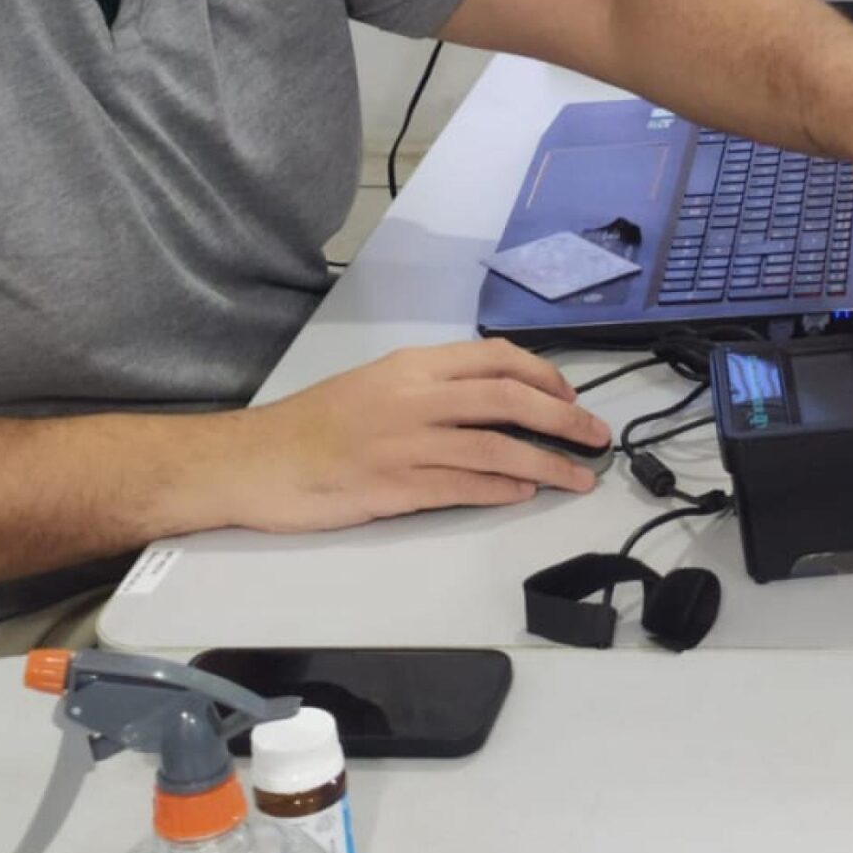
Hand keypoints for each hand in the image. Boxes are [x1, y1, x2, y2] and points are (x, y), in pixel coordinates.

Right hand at [225, 340, 610, 530]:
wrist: (256, 461)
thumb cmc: (315, 424)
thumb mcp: (377, 383)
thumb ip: (431, 386)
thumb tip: (492, 397)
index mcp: (414, 365)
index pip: (497, 359)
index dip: (544, 375)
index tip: (570, 395)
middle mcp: (416, 397)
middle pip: (509, 399)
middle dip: (563, 417)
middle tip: (597, 436)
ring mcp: (406, 443)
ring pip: (496, 446)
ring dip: (546, 463)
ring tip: (579, 478)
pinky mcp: (394, 487)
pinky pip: (462, 486)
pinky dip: (500, 488)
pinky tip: (525, 493)